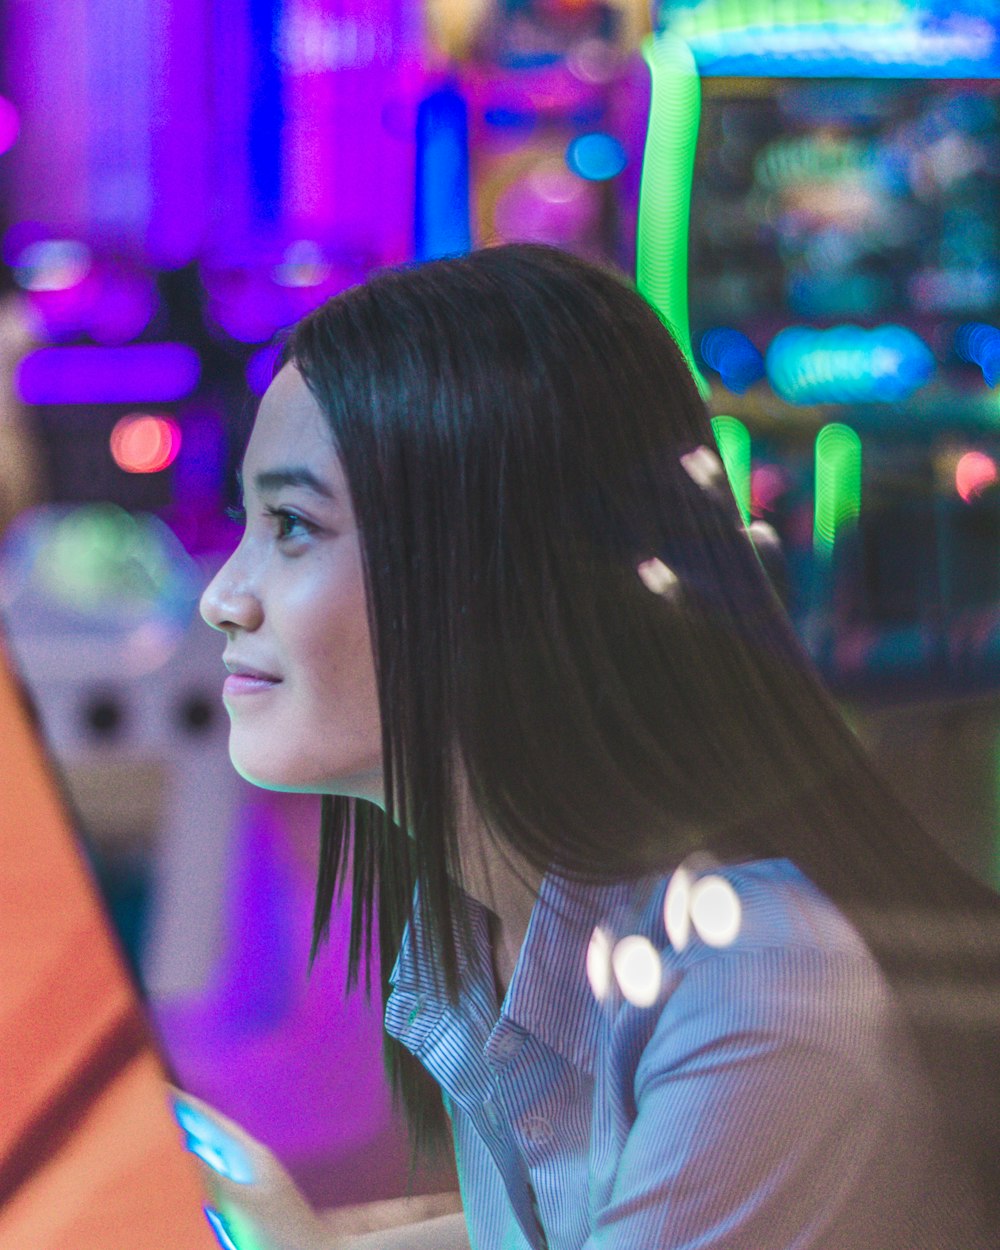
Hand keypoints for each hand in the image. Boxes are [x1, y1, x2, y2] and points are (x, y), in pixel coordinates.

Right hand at [169, 1084, 331, 1249]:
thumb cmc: (282, 1235)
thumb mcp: (239, 1205)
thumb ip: (209, 1178)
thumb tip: (178, 1149)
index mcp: (250, 1156)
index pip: (210, 1122)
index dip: (184, 1106)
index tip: (159, 1088)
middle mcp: (250, 1166)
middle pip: (211, 1136)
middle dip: (184, 1122)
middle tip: (155, 1106)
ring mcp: (250, 1186)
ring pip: (212, 1158)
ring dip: (190, 1147)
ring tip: (166, 1135)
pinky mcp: (247, 1208)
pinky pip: (215, 1182)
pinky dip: (196, 1174)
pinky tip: (188, 1179)